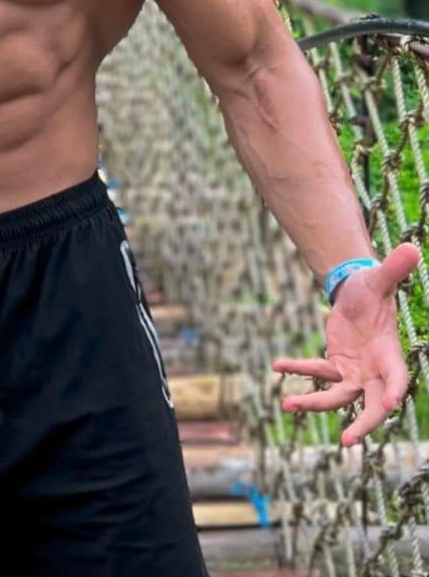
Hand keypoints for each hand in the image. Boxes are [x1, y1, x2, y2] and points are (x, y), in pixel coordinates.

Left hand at [271, 243, 419, 446]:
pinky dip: (298, 369)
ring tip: (287, 405)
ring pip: (337, 395)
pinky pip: (316, 371)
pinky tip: (277, 367)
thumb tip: (411, 248)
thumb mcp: (379, 279)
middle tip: (347, 441)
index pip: (397, 377)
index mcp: (390, 354)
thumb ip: (394, 268)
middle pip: (372, 405)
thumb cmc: (373, 289)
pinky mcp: (335, 365)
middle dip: (362, 424)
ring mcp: (354, 372)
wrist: (358, 292)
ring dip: (313, 402)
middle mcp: (374, 370)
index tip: (391, 406)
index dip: (394, 390)